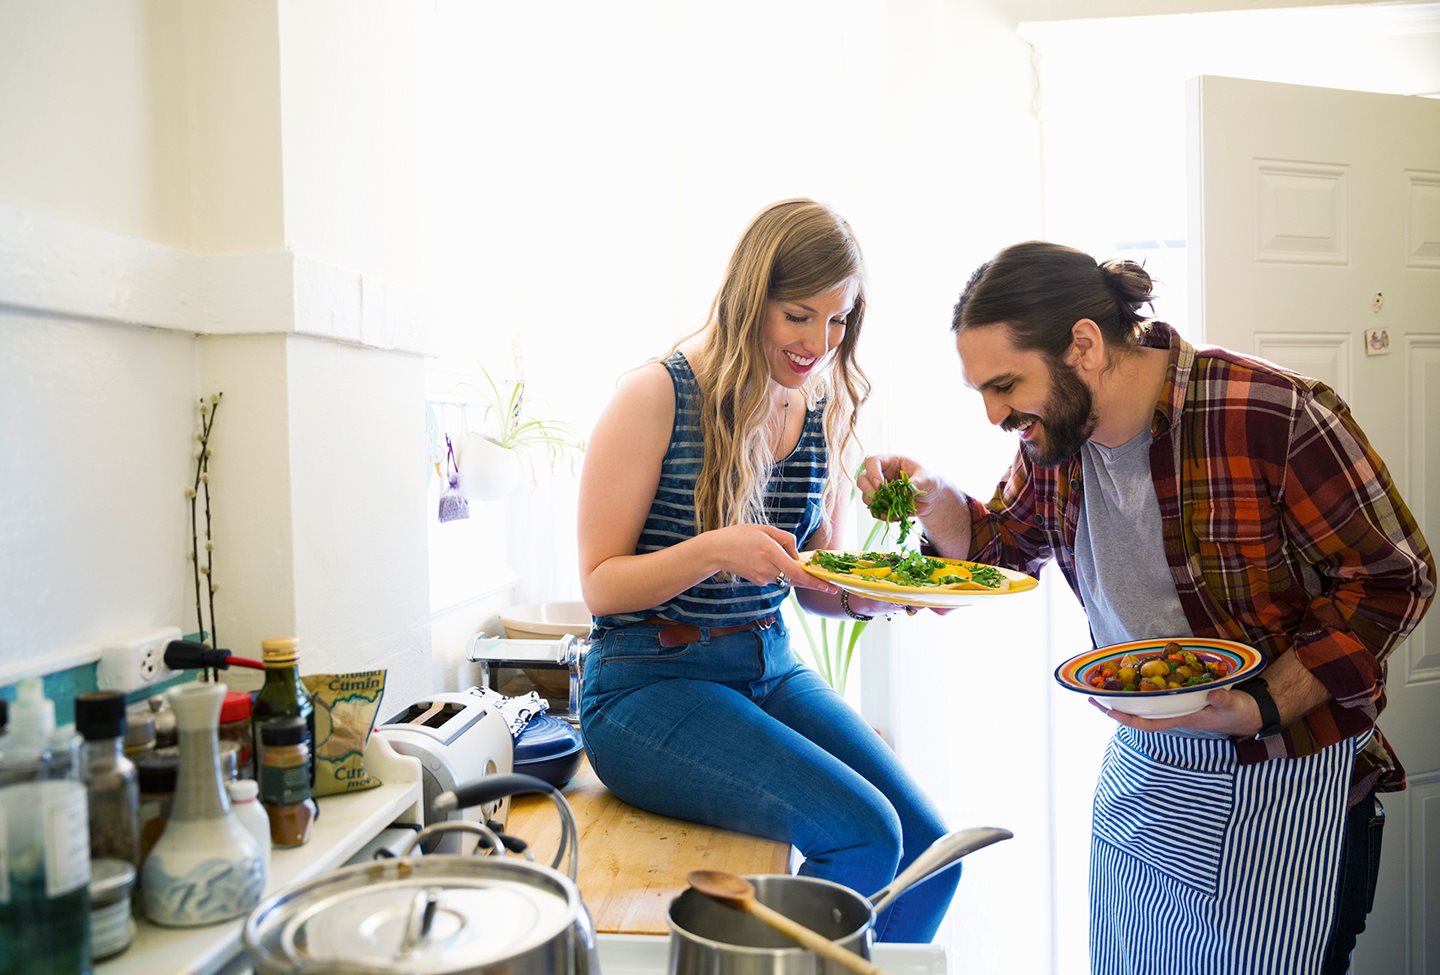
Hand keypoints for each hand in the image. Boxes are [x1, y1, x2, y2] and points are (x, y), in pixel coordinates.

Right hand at [710, 524, 835, 592]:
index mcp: (771, 553)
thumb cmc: (739, 536)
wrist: (716, 551)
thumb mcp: (765, 529)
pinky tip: (764, 559)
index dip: (816, 582)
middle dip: (809, 578)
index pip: (798, 573)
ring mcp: (763, 578)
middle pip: (796, 578)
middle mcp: (768, 569)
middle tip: (827, 584)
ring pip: (786, 576)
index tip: (830, 587)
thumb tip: (797, 554)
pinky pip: (775, 577)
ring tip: (771, 553)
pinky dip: (777, 570)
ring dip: (789, 570)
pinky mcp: (758, 582)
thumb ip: (786, 539)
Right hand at [857, 454, 946, 519]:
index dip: (873, 473)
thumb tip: (906, 491)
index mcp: (890, 462)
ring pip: (865, 496)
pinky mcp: (882, 503)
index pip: (872, 462)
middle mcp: (880, 474)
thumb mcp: (927, 478)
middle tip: (882, 500)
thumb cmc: (929, 480)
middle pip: (862, 479)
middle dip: (870, 492)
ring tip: (893, 510)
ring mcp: (879, 489)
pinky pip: (874, 510)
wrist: (932, 497)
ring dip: (877, 505)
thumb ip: (916, 483)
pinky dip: (882, 515)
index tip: (881, 485)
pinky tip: (895, 516)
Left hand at [1088, 686, 1262, 737]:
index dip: (1127, 718)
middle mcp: (1174, 714)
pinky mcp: (1183, 699)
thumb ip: (1222, 700)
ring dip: (1126, 698)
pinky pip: (1158, 696)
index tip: (1106, 710)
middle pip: (1139, 714)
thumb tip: (1211, 695)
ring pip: (1146, 706)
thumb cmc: (1240, 712)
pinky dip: (1144, 689)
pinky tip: (1133, 680)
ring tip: (1103, 687)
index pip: (1148, 722)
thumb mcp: (1232, 705)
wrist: (1251, 713)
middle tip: (1091, 696)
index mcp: (1181, 718)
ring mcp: (1177, 707)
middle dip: (1115, 707)